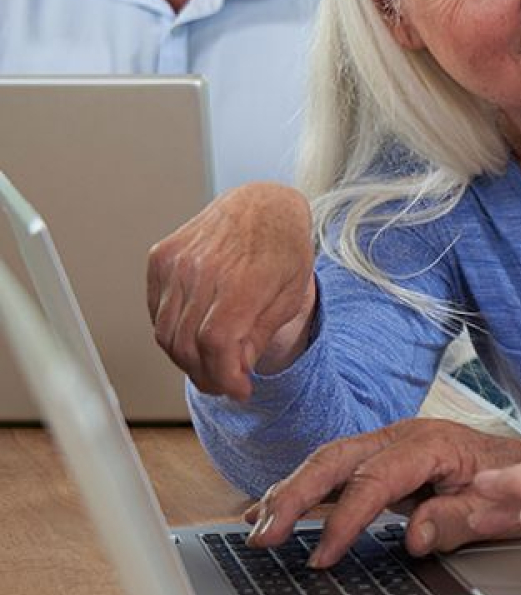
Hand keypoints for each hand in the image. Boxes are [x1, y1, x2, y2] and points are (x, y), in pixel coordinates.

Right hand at [147, 182, 316, 398]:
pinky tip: (193, 337)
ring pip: (166, 332)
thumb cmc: (284, 247)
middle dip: (207, 375)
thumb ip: (260, 335)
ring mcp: (176, 263)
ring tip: (210, 365)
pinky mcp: (160, 258)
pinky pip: (156, 311)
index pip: (217, 345)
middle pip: (188, 344)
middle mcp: (202, 271)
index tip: (238, 391)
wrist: (263, 204)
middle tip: (224, 384)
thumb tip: (237, 370)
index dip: (224, 376)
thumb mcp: (290, 295)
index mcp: (240, 281)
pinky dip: (171, 333)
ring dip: (186, 360)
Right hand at [246, 418, 520, 567]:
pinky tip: (274, 509)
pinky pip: (336, 469)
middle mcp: (402, 435)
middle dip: (293, 496)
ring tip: (253, 526)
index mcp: (430, 444)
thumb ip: (455, 521)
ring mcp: (389, 442)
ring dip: (288, 491)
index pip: (372, 483)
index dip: (343, 521)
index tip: (321, 557)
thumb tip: (415, 537)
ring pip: (328, 461)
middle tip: (261, 536)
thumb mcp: (496, 509)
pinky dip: (302, 489)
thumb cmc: (517, 486)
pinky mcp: (382, 456)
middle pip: (335, 460)